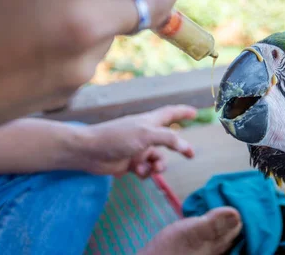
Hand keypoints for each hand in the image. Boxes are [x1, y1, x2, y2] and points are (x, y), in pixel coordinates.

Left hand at [71, 105, 196, 177]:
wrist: (89, 152)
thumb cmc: (117, 137)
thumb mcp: (146, 134)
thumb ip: (167, 138)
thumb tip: (184, 145)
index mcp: (149, 122)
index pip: (170, 114)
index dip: (183, 112)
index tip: (195, 112)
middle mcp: (145, 134)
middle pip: (168, 140)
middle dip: (178, 148)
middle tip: (190, 155)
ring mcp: (138, 149)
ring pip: (159, 158)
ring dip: (159, 165)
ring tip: (154, 169)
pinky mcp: (131, 163)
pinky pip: (146, 169)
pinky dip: (145, 172)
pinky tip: (138, 172)